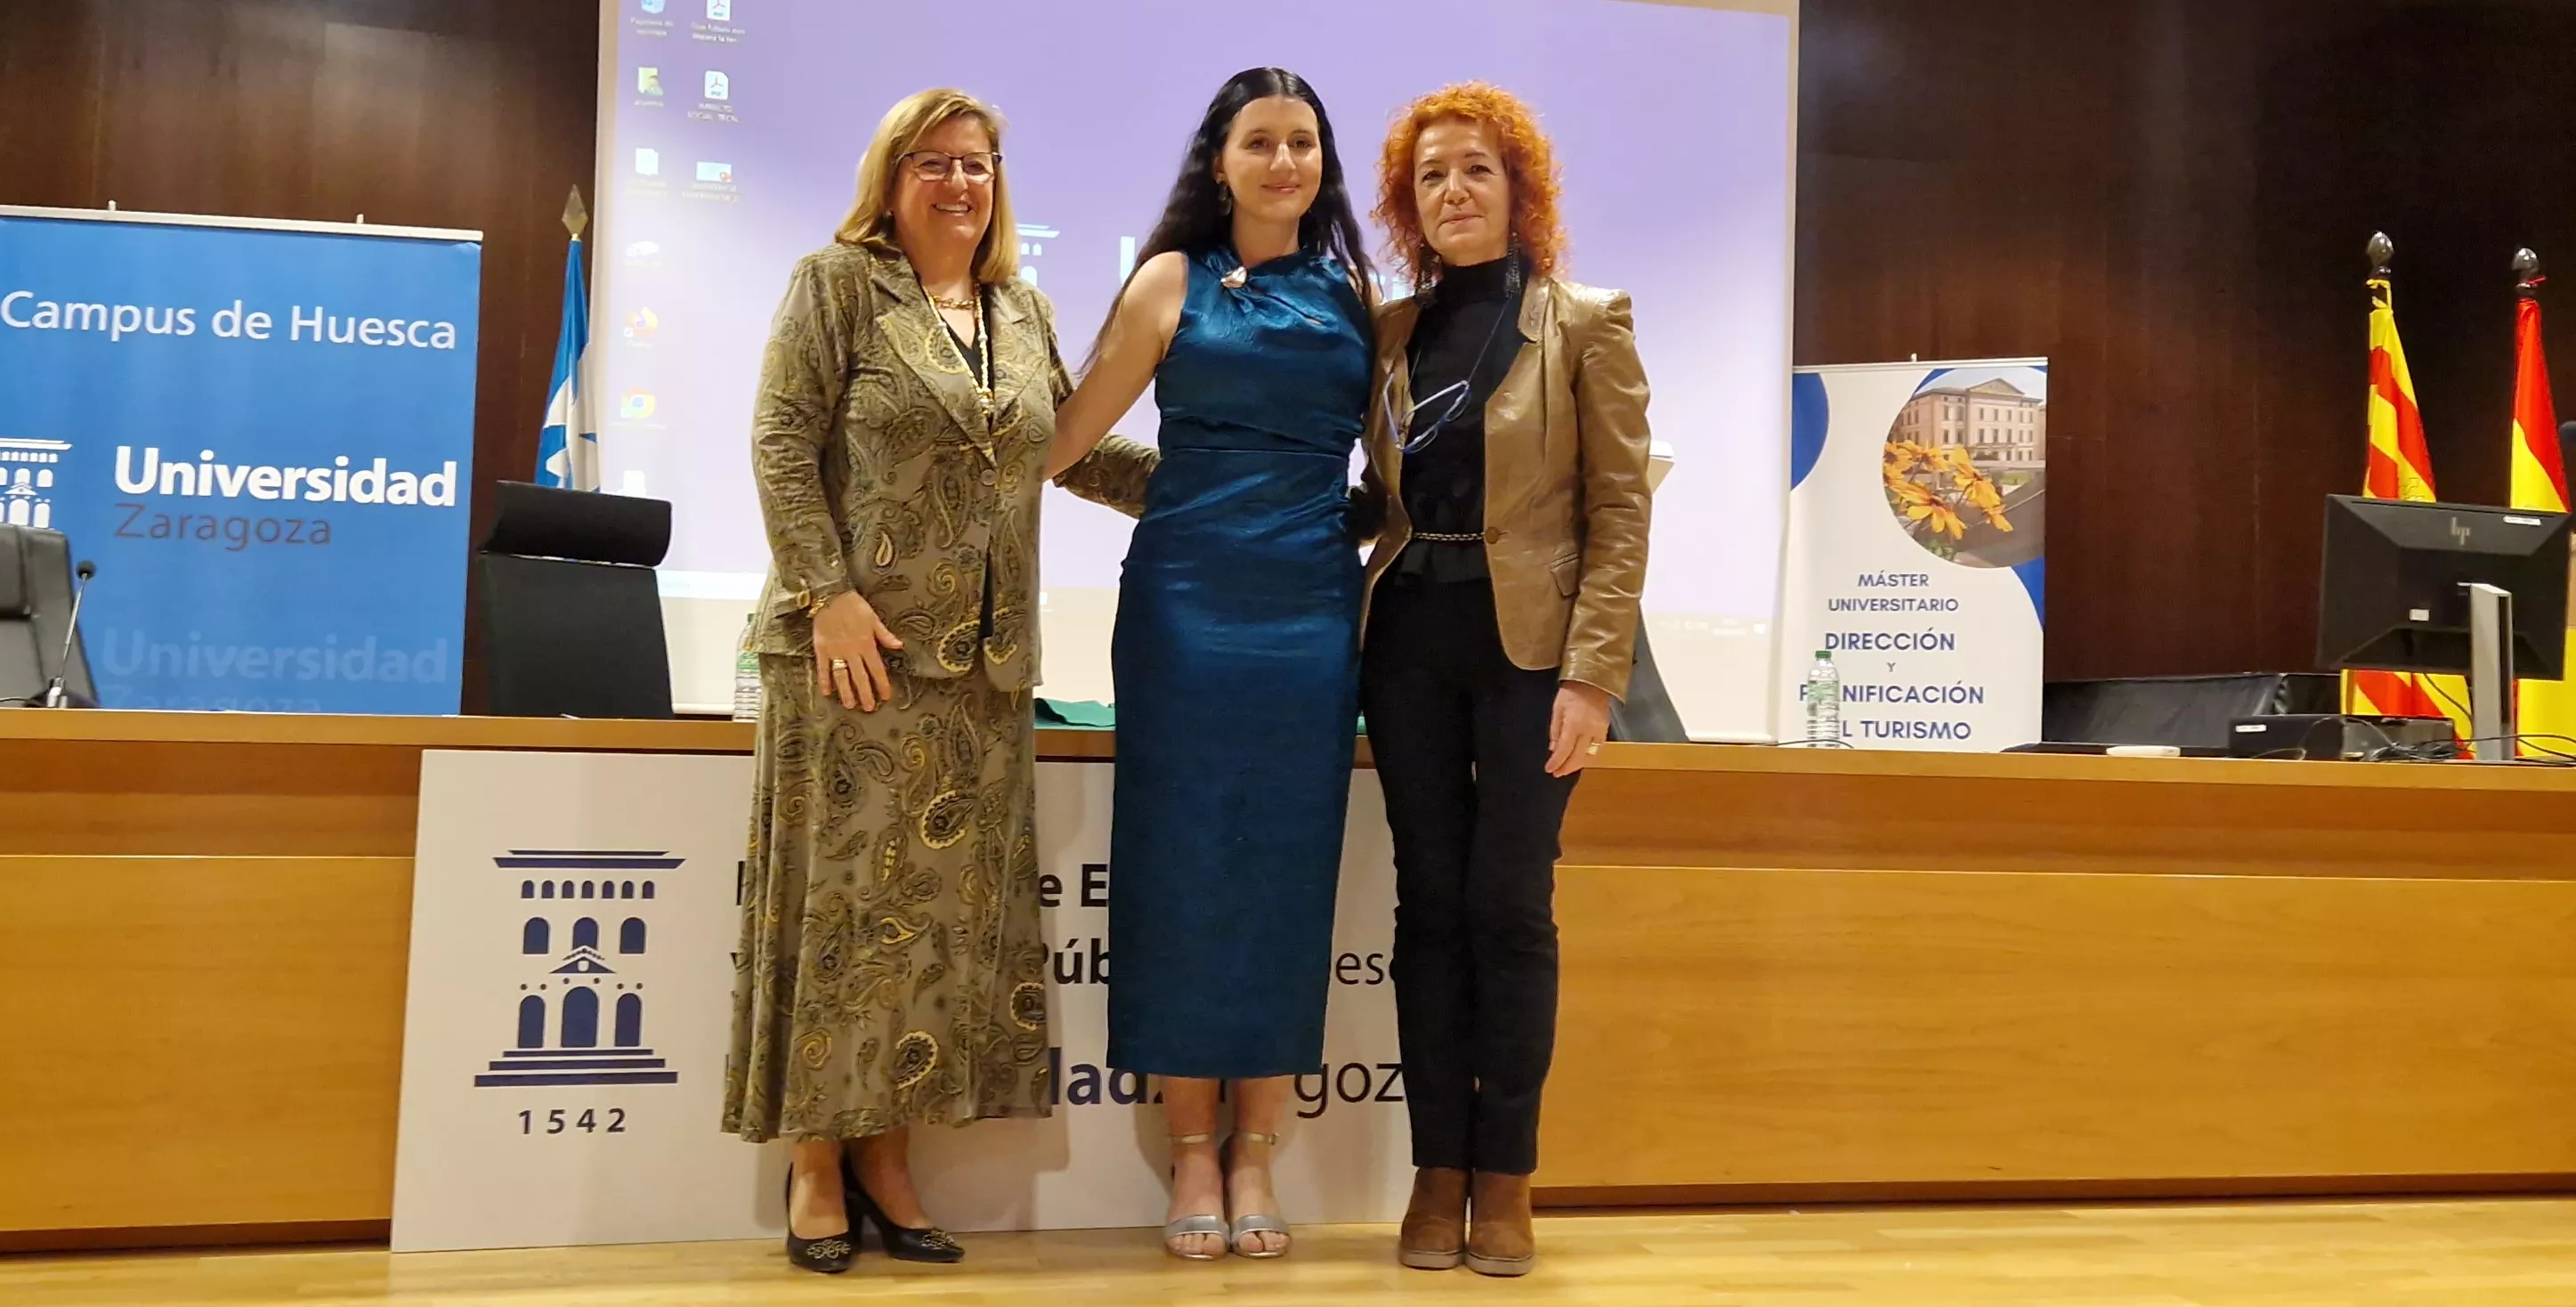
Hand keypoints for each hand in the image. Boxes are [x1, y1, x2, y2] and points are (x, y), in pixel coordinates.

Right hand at [812, 591, 902, 711]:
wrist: (829, 595)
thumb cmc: (853, 605)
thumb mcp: (873, 618)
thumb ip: (885, 635)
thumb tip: (899, 646)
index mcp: (866, 644)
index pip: (876, 669)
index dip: (882, 684)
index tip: (886, 696)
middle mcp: (851, 651)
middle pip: (860, 677)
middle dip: (865, 694)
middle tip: (869, 708)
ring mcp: (835, 651)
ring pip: (842, 676)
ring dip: (846, 691)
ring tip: (850, 705)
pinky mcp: (821, 649)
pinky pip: (823, 668)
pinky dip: (825, 680)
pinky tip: (827, 692)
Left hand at [1546, 682, 1613, 776]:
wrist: (1593, 680)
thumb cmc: (1571, 692)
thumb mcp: (1557, 709)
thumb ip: (1555, 730)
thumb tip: (1554, 749)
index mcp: (1573, 724)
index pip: (1564, 750)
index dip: (1556, 762)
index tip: (1549, 769)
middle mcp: (1588, 730)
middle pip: (1577, 757)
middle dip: (1566, 768)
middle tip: (1557, 773)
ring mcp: (1598, 731)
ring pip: (1589, 755)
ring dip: (1578, 764)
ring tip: (1567, 767)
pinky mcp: (1605, 729)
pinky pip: (1597, 748)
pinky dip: (1588, 755)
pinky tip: (1581, 757)